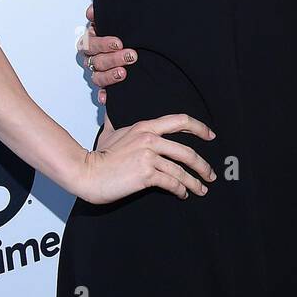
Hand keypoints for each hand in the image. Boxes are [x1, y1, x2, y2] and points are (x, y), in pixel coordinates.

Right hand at [75, 112, 216, 204]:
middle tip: (211, 175)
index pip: (180, 121)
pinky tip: (183, 194)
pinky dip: (180, 190)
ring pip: (181, 170)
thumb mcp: (111, 131)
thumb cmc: (98, 155)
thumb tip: (109, 102)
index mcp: (146, 126)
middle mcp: (150, 139)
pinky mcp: (146, 174)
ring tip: (201, 190)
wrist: (85, 173)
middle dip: (203, 166)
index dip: (199, 128)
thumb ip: (117, 120)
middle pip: (187, 151)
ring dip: (195, 182)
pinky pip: (171, 182)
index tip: (211, 136)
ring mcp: (148, 157)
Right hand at [81, 3, 136, 104]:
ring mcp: (97, 72)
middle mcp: (91, 58)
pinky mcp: (105, 85)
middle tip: (131, 56)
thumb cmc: (121, 32)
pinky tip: (106, 98)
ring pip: (97, 77)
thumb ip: (102, 14)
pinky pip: (101, 92)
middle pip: (96, 60)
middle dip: (114, 59)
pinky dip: (103, 95)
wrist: (134, 43)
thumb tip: (92, 11)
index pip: (90, 43)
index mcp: (90, 41)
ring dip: (110, 76)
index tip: (119, 43)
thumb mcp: (115, 21)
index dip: (103, 43)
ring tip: (123, 73)